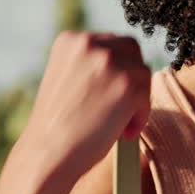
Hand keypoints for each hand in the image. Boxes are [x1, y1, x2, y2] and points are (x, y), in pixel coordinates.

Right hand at [19, 31, 151, 180]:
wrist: (47, 153)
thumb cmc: (57, 126)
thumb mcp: (67, 79)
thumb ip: (90, 66)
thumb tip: (127, 67)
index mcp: (71, 40)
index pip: (111, 42)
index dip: (117, 69)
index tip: (110, 92)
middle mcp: (90, 43)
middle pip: (132, 50)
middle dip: (131, 77)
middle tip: (121, 107)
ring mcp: (110, 61)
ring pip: (142, 73)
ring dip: (136, 98)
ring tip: (118, 123)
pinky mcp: (128, 84)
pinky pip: (147, 96)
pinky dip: (140, 116)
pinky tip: (123, 132)